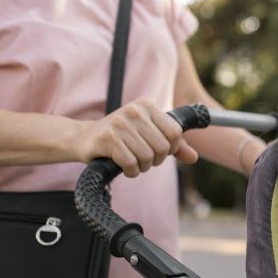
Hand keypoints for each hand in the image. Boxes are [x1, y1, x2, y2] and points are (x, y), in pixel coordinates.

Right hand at [76, 98, 198, 176]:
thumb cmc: (121, 138)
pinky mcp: (107, 138)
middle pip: (163, 148)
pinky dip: (131, 171)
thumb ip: (173, 145)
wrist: (84, 138)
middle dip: (155, 160)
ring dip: (142, 167)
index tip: (159, 151)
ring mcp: (120, 123)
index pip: (175, 133)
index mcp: (146, 106)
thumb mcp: (148, 136)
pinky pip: (131, 164)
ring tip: (132, 161)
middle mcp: (134, 111)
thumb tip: (194, 157)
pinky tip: (123, 166)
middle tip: (143, 158)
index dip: (171, 149)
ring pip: (148, 157)